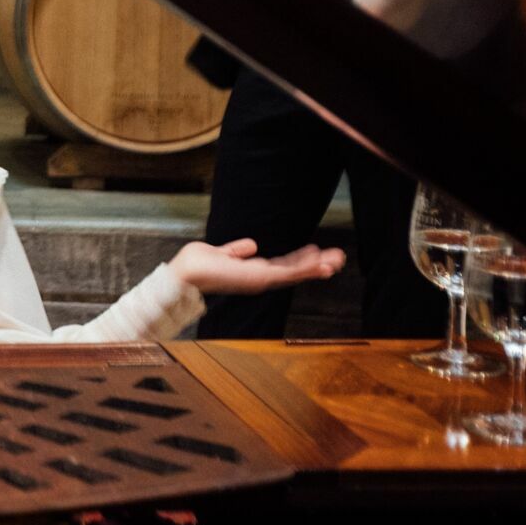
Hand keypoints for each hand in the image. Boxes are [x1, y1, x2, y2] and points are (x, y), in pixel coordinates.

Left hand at [167, 238, 345, 295]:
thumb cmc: (198, 264)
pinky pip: (287, 273)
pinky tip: (320, 265)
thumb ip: (237, 250)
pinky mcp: (259, 278)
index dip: (301, 260)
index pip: (283, 266)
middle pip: (293, 270)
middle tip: (338, 258)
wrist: (186, 272)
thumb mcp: (223, 253)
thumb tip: (251, 244)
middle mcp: (259, 277)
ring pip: (295, 273)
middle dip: (316, 265)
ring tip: (337, 261)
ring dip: (316, 267)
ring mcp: (260, 279)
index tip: (318, 252)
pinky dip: (304, 269)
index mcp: (252, 271)